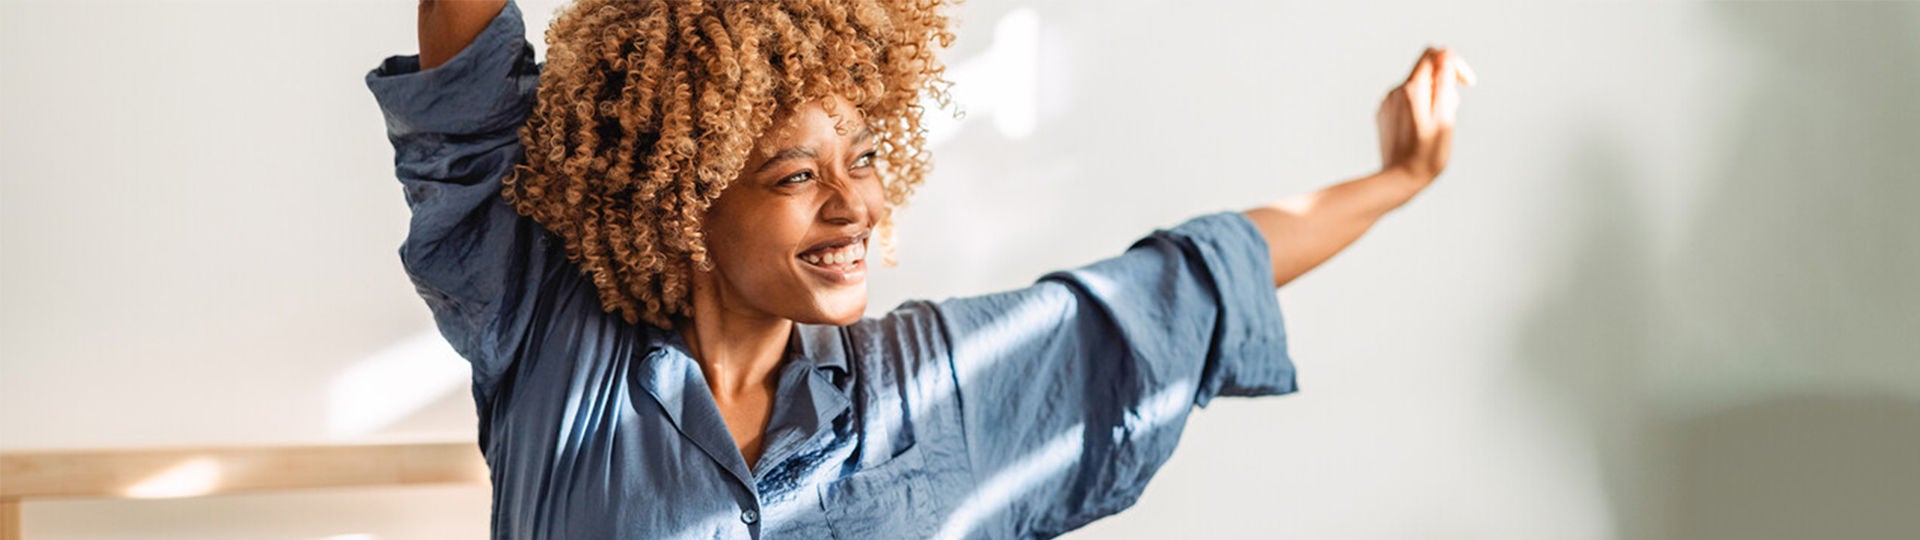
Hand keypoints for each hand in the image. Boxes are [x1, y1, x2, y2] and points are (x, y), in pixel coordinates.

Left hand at [1376, 46, 1475, 184]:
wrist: (1398, 180)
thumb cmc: (1427, 154)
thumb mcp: (1444, 117)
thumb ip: (1444, 82)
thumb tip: (1445, 54)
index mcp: (1412, 89)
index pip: (1433, 54)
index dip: (1454, 63)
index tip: (1467, 83)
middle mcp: (1395, 91)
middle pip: (1427, 73)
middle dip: (1446, 87)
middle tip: (1450, 115)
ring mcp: (1387, 104)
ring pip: (1418, 89)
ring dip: (1434, 100)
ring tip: (1436, 128)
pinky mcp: (1384, 116)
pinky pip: (1407, 102)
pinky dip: (1420, 110)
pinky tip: (1422, 132)